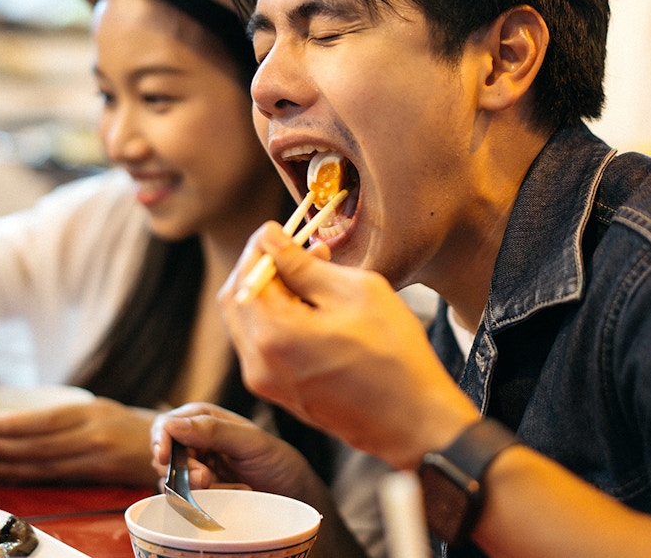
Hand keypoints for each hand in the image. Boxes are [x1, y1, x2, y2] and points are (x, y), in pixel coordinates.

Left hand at [0, 397, 158, 485]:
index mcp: (92, 411)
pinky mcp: (97, 476)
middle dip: (2, 447)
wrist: (172, 447)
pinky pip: (55, 478)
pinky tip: (6, 475)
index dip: (15, 425)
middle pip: (40, 445)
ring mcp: (96, 457)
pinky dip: (27, 477)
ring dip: (9, 465)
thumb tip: (21, 422)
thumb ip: (69, 417)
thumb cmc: (130, 426)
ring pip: (44, 465)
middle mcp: (94, 434)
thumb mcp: (101, 409)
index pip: (47, 419)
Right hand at [153, 403, 369, 557]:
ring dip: (196, 488)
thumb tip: (172, 425)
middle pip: (164, 454)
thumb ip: (212, 430)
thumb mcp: (248, 441)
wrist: (292, 493)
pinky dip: (203, 500)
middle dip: (184, 470)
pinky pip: (184, 498)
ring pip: (171, 478)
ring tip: (228, 486)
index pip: (166, 425)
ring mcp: (195, 466)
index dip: (161, 439)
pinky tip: (228, 494)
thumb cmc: (275, 459)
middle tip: (208, 479)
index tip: (163, 457)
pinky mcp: (198, 490)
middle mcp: (194, 440)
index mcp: (203, 418)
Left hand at [219, 223, 478, 468]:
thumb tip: (270, 238)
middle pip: (236, 299)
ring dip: (269, 293)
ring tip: (311, 276)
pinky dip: (277, 319)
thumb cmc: (394, 355)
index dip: (260, 246)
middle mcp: (258, 363)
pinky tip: (311, 307)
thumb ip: (304, 264)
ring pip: (247, 322)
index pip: (247, 275)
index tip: (280, 230)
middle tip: (294, 250)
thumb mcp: (355, 293)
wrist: (413, 421)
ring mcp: (266, 383)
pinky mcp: (279, 392)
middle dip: (260, 268)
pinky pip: (262, 345)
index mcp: (274, 335)